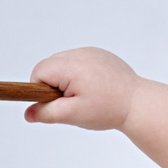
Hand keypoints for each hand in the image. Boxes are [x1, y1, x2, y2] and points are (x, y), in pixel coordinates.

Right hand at [24, 48, 138, 130]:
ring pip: (62, 64)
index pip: (38, 72)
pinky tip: (93, 88)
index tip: (57, 103)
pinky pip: (77, 62)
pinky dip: (78, 75)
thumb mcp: (73, 115)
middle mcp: (79, 53)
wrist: (138, 103)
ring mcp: (90, 52)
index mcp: (70, 66)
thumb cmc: (108, 109)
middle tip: (73, 102)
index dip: (41, 90)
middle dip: (53, 85)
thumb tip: (28, 113)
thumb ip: (47, 113)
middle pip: (49, 66)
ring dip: (65, 80)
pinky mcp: (99, 55)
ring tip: (85, 96)